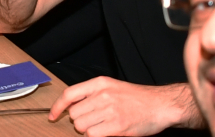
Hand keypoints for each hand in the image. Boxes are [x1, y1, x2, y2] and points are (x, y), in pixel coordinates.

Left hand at [49, 79, 202, 136]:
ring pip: (81, 127)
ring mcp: (110, 110)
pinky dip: (97, 136)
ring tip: (104, 126)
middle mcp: (103, 95)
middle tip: (95, 121)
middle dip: (80, 121)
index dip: (57, 107)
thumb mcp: (113, 88)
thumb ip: (93, 94)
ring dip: (89, 130)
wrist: (162, 105)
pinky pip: (93, 135)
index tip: (52, 116)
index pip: (69, 94)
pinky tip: (108, 132)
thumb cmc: (139, 99)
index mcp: (101, 83)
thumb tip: (71, 107)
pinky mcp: (117, 126)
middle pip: (74, 114)